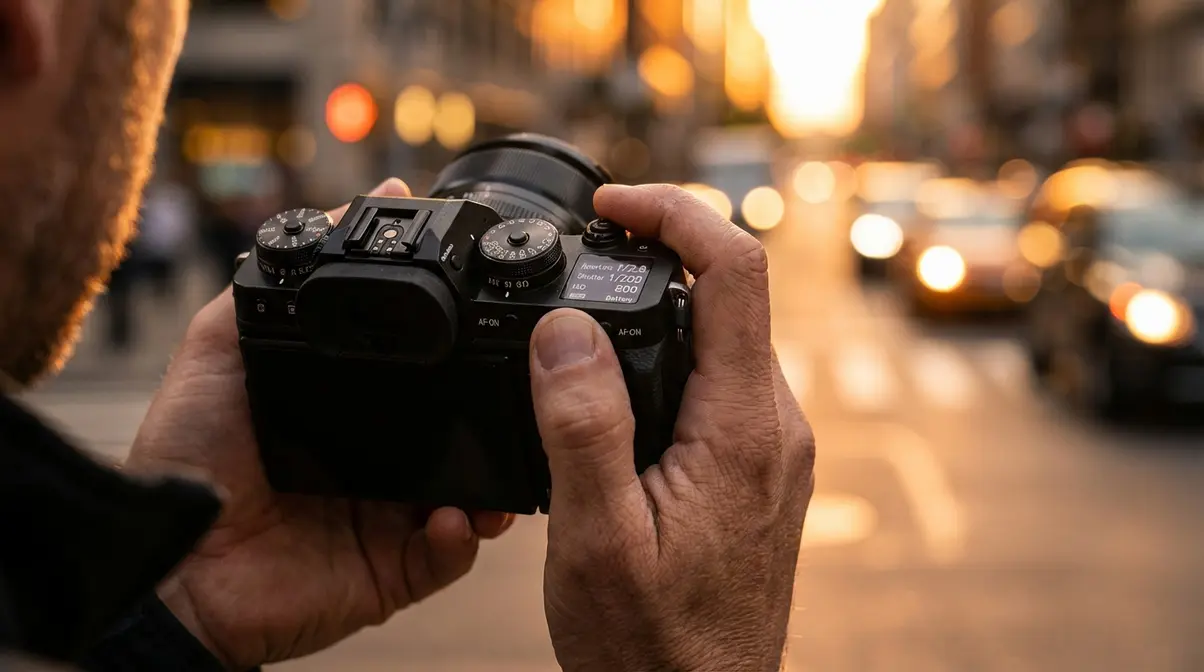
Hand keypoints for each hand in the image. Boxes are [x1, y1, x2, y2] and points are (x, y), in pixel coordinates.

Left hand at [125, 179, 513, 669]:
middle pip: (462, 431)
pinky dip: (462, 536)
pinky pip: (449, 554)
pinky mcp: (394, 569)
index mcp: (352, 409)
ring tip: (506, 463)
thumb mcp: (221, 346)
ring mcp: (393, 517)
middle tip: (524, 394)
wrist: (169, 566)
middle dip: (501, 416)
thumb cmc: (186, 458)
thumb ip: (278, 277)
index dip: (464, 354)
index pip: (425, 377)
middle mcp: (383, 458)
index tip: (493, 325)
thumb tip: (352, 202)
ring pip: (473, 492)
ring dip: (498, 478)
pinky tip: (453, 518)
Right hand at [529, 184, 814, 671]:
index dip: (675, 214)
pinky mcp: (759, 467)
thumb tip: (565, 328)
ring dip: (662, 306)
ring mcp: (773, 447)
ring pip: (724, 338)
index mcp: (744, 428)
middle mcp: (775, 425)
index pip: (736, 272)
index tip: (611, 205)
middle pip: (731, 295)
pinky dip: (671, 353)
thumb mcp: (598, 539)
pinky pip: (721, 381)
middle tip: (585, 248)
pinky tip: (619, 380)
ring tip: (587, 312)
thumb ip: (583, 428)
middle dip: (660, 254)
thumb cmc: (650, 643)